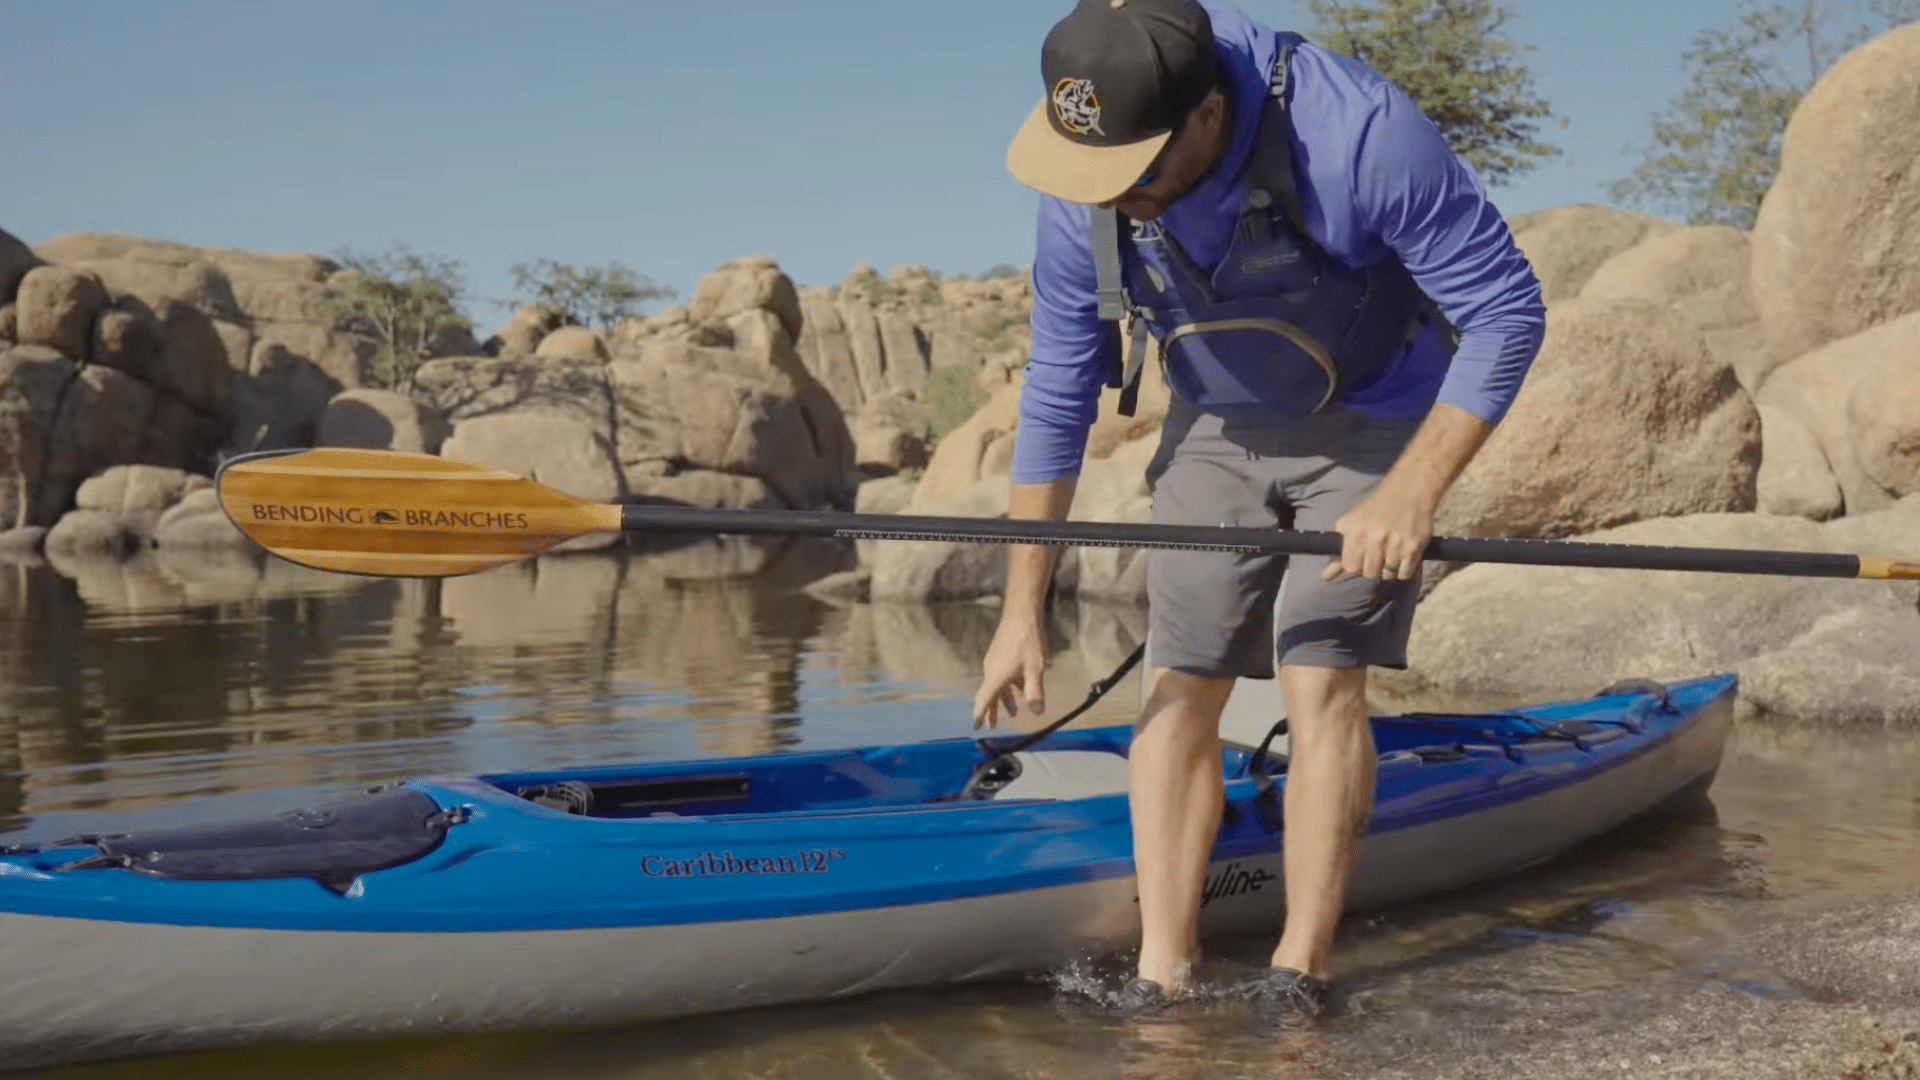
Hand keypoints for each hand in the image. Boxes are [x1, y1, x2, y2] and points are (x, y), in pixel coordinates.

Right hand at [971, 615, 1048, 728]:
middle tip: (992, 726)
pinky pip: (1001, 676)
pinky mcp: (1000, 654)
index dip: (979, 715)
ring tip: (1012, 712)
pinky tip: (1020, 688)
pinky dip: (1008, 687)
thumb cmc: (1027, 642)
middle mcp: (991, 670)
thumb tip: (1037, 712)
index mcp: (996, 676)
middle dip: (992, 711)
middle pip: (989, 695)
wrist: (1021, 615)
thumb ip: (1035, 692)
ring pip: (997, 685)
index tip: (976, 727)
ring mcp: (994, 661)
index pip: (984, 700)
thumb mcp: (1035, 670)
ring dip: (1003, 699)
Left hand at [1320, 483, 1435, 582]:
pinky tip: (1404, 557)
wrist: (1408, 492)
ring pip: (1387, 575)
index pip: (1350, 566)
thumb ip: (1340, 550)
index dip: (1355, 566)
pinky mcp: (1413, 547)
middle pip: (1369, 573)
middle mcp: (1374, 537)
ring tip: (1392, 555)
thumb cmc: (1377, 509)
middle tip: (1378, 557)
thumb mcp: (1352, 523)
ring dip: (1389, 570)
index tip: (1361, 560)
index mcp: (1356, 530)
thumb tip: (1326, 576)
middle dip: (1372, 569)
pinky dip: (1404, 570)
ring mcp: (1395, 543)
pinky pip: (1405, 573)